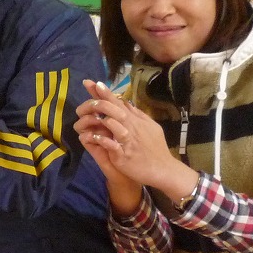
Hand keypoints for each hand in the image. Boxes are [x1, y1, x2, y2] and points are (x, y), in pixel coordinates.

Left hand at [72, 79, 196, 210]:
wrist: (163, 170)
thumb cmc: (156, 148)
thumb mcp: (150, 127)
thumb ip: (137, 115)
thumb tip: (125, 102)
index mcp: (136, 120)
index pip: (120, 103)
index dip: (107, 93)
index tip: (95, 83)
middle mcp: (131, 128)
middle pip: (116, 111)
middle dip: (101, 103)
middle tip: (89, 100)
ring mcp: (127, 141)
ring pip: (114, 125)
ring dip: (101, 120)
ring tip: (89, 117)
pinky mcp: (124, 155)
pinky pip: (112, 145)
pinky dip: (103, 140)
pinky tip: (93, 138)